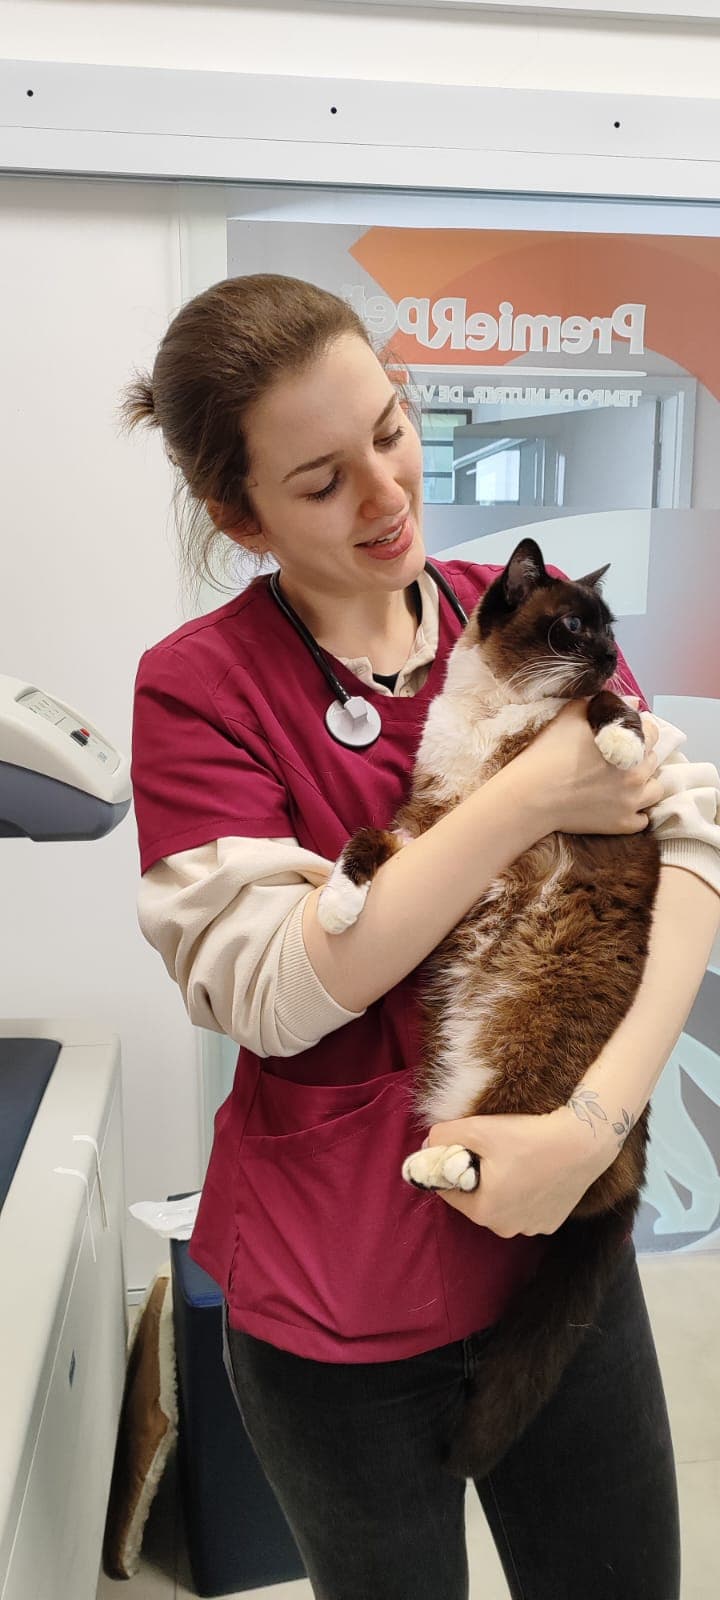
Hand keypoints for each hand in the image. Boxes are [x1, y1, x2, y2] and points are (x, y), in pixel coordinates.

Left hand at [421, 1108, 608, 1236]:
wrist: (583, 1141)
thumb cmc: (528, 1136)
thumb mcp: (476, 1128)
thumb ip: (443, 1136)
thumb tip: (427, 1144)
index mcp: (483, 1212)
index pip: (449, 1189)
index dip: (452, 1165)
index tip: (466, 1145)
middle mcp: (505, 1228)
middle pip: (476, 1198)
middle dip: (477, 1175)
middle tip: (493, 1148)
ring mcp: (531, 1228)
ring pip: (502, 1203)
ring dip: (501, 1184)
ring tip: (517, 1157)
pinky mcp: (552, 1222)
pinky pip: (526, 1207)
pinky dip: (525, 1191)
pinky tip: (536, 1170)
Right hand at [512, 698, 663, 836]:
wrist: (531, 796)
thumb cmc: (548, 753)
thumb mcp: (571, 716)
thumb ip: (605, 704)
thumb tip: (633, 702)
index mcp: (629, 745)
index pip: (653, 733)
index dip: (641, 730)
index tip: (628, 734)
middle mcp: (636, 774)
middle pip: (653, 761)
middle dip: (641, 756)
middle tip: (618, 758)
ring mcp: (631, 802)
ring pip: (655, 790)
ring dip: (645, 784)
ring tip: (624, 782)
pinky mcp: (622, 824)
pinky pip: (642, 820)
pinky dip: (635, 812)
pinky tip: (620, 804)